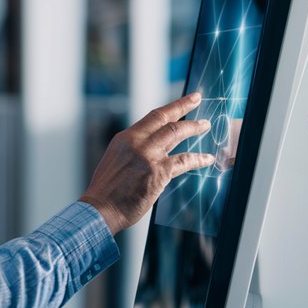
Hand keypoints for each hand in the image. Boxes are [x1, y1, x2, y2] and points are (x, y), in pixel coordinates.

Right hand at [80, 93, 215, 232]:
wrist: (100, 208)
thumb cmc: (106, 191)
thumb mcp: (116, 160)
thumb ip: (133, 151)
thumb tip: (151, 149)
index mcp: (125, 138)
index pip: (152, 116)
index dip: (172, 106)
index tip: (185, 100)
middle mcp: (136, 142)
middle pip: (166, 118)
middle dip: (184, 106)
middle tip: (197, 99)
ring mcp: (148, 155)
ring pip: (176, 132)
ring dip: (194, 127)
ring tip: (205, 125)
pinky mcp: (159, 172)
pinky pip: (184, 161)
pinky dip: (198, 158)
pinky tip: (207, 158)